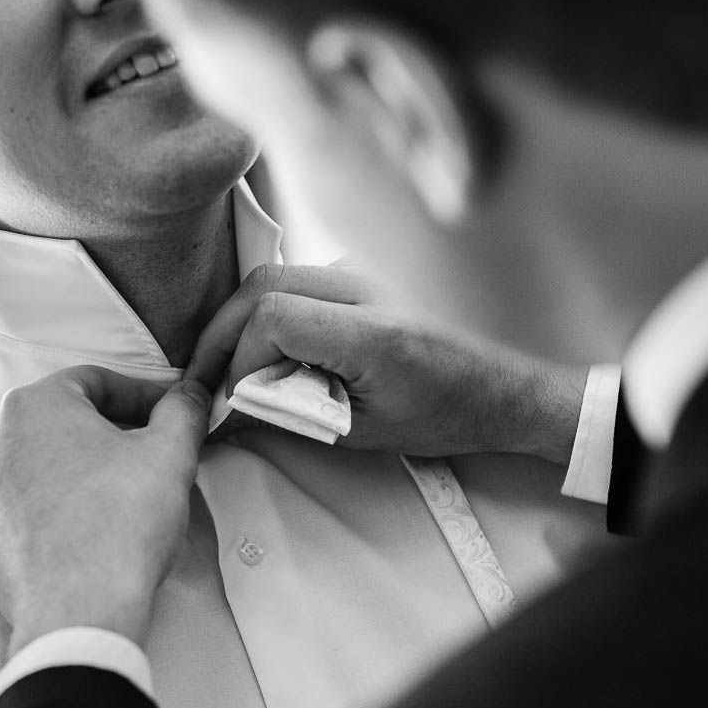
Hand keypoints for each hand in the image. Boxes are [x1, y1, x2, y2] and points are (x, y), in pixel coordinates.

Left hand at [0, 367, 210, 654]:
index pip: (94, 382)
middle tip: (146, 458)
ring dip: (75, 477)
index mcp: (32, 406)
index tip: (169, 414)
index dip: (140, 396)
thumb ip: (181, 412)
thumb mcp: (169, 455)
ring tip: (117, 502)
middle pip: (60, 425)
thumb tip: (188, 396)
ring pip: (37, 470)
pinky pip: (21, 516)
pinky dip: (51, 518)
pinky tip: (86, 537)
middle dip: (105, 436)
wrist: (77, 613)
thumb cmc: (121, 524)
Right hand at [188, 263, 588, 462]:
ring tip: (233, 371)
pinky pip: (302, 284)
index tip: (234, 397)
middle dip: (224, 333)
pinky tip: (269, 353)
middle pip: (263, 285)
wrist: (502, 389)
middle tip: (205, 380)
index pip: (272, 316)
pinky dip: (272, 314)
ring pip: (279, 279)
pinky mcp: (365, 275)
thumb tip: (231, 411)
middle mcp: (367, 289)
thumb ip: (291, 414)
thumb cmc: (443, 417)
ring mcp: (367, 274)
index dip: (238, 358)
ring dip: (245, 322)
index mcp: (372, 331)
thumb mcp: (361, 432)